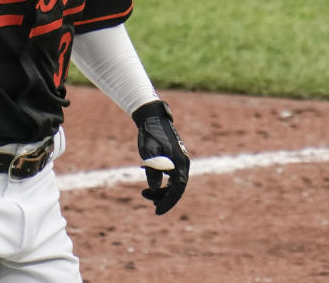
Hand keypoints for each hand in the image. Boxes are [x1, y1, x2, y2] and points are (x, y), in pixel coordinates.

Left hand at [132, 100, 189, 214]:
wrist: (152, 117)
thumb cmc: (150, 133)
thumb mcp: (149, 152)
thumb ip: (153, 170)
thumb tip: (154, 187)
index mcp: (180, 162)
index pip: (177, 189)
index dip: (168, 201)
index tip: (157, 211)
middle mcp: (183, 163)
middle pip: (177, 188)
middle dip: (163, 198)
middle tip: (147, 199)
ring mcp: (179, 161)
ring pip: (174, 183)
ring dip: (161, 191)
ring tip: (145, 193)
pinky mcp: (174, 159)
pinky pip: (172, 177)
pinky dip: (163, 184)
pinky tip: (152, 187)